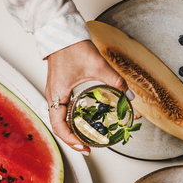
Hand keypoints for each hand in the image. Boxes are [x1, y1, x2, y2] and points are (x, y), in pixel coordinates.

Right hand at [45, 40, 130, 154]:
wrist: (62, 33)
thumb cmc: (73, 47)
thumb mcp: (98, 66)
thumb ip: (115, 82)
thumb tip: (129, 97)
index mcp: (57, 94)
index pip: (58, 125)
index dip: (70, 140)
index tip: (84, 147)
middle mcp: (52, 96)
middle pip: (58, 126)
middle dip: (72, 140)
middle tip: (87, 149)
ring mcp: (54, 92)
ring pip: (59, 119)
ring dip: (70, 131)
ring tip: (85, 139)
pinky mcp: (59, 88)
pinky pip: (61, 110)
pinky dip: (70, 120)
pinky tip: (83, 121)